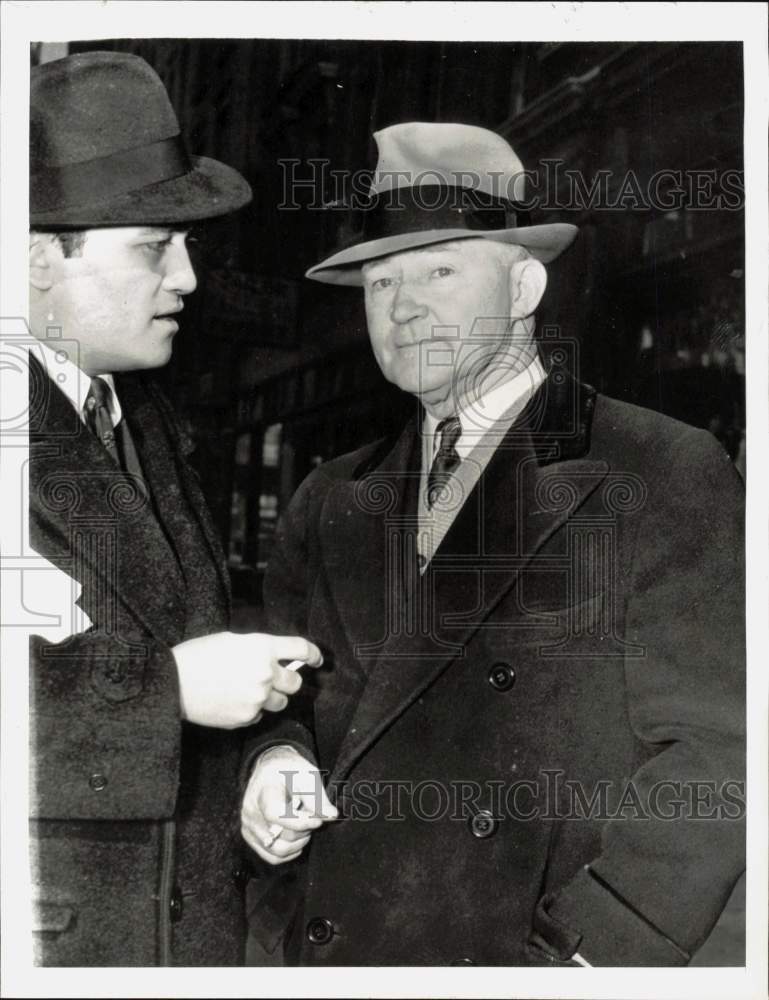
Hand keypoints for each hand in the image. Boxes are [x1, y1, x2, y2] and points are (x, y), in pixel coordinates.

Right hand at [172, 632, 321, 728]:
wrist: (172, 683)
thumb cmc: (197, 656)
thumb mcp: (231, 640)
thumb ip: (257, 648)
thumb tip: (274, 657)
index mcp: (262, 647)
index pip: (301, 649)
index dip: (314, 654)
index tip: (317, 660)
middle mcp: (265, 673)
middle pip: (295, 682)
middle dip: (287, 680)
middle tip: (273, 679)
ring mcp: (257, 698)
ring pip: (281, 702)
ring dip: (270, 697)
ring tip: (247, 691)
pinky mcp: (246, 718)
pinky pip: (260, 716)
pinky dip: (252, 710)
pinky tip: (232, 701)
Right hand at [241, 747, 337, 864]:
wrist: (271, 769)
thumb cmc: (290, 770)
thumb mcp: (307, 775)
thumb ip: (318, 797)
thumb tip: (331, 816)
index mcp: (264, 791)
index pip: (276, 815)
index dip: (300, 822)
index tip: (318, 820)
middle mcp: (250, 811)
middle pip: (281, 835)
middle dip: (304, 830)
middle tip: (313, 818)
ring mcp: (248, 826)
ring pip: (277, 850)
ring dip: (297, 843)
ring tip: (305, 827)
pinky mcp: (250, 837)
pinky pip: (272, 857)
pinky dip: (288, 853)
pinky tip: (297, 838)